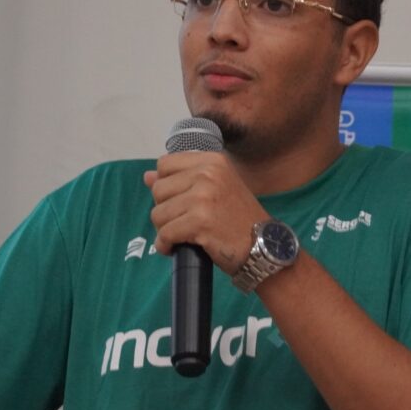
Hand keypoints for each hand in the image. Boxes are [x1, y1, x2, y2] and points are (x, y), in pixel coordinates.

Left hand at [143, 151, 267, 274]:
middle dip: (165, 210)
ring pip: (158, 213)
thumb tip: (147, 176)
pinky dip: (165, 245)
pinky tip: (175, 249)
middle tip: (182, 223)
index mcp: (212, 161)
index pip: (164, 164)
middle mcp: (208, 173)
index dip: (166, 187)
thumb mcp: (215, 189)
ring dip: (165, 230)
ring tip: (182, 236)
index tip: (180, 202)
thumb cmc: (238, 220)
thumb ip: (182, 180)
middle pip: (158, 189)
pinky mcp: (200, 221)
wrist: (263, 247)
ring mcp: (204, 197)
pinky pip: (165, 233)